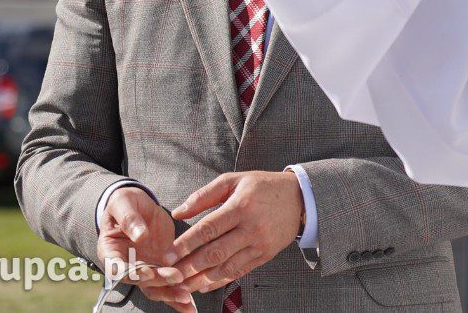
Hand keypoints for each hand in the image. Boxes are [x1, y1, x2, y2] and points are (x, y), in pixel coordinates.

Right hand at [97, 186, 192, 311]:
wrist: (136, 205)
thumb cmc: (124, 203)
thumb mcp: (122, 203)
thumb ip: (129, 218)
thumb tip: (139, 235)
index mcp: (111, 252)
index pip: (118, 269)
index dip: (132, 273)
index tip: (148, 273)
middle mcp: (127, 266)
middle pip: (141, 282)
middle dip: (159, 283)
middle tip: (177, 278)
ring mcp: (144, 268)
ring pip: (155, 288)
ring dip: (170, 294)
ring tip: (187, 299)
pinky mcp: (160, 267)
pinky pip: (168, 284)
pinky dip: (178, 296)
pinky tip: (190, 305)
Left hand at [168, 170, 304, 293]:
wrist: (300, 197)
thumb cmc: (262, 186)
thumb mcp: (234, 180)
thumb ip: (204, 195)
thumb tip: (178, 213)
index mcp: (241, 206)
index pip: (208, 228)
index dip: (186, 243)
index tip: (168, 255)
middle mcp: (251, 227)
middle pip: (215, 252)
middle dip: (189, 266)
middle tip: (170, 276)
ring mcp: (260, 243)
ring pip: (226, 266)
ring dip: (201, 279)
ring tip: (182, 286)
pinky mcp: (266, 255)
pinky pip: (240, 271)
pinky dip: (220, 281)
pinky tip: (204, 285)